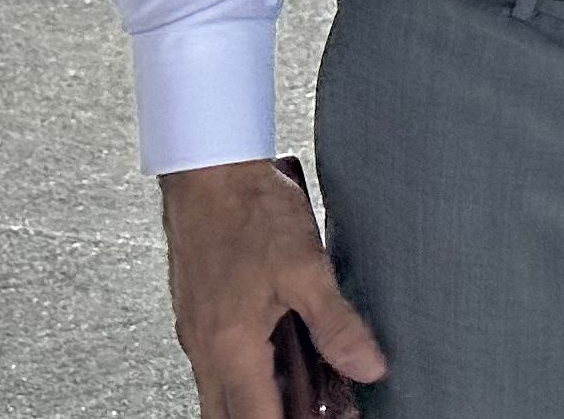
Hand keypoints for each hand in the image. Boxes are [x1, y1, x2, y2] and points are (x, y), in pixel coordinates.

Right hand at [158, 159, 387, 418]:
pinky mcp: (197, 314)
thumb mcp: (307, 268)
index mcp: (231, 348)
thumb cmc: (249, 210)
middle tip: (309, 411)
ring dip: (256, 401)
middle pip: (230, 416)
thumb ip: (337, 324)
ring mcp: (196, 333)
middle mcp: (205, 349)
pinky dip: (245, 375)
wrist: (207, 170)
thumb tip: (367, 366)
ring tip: (299, 392)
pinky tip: (274, 356)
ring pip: (219, 393)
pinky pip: (216, 365)